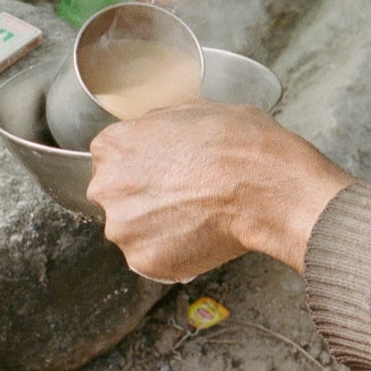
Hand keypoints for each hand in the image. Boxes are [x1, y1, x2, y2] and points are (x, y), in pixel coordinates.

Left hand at [86, 100, 351, 279]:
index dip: (143, 164)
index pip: (112, 158)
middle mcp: (106, 187)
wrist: (264, 185)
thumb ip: (159, 126)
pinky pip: (153, 258)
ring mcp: (122, 227)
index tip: (165, 170)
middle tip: (182, 195)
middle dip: (143, 197)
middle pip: (116, 195)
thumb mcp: (195, 109)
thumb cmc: (238, 142)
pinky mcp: (142, 261)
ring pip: (133, 230)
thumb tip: (156, 136)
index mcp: (113, 145)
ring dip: (156, 227)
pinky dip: (172, 252)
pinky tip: (200, 236)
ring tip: (196, 217)